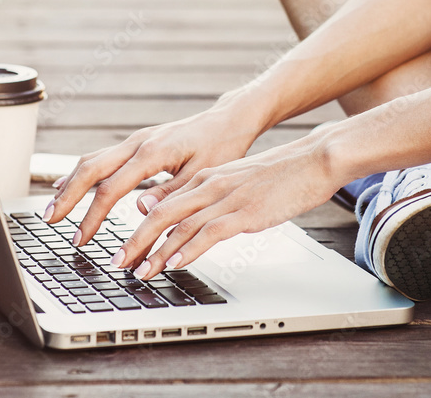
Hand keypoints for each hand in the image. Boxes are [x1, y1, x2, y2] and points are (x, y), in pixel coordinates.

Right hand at [44, 98, 266, 246]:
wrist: (227, 121)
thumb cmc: (221, 147)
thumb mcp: (202, 174)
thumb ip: (171, 193)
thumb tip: (140, 209)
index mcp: (152, 152)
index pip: (112, 188)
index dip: (93, 216)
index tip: (81, 238)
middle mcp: (137, 143)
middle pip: (90, 169)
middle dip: (68, 197)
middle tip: (50, 221)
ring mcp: (134, 141)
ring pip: (92, 160)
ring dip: (70, 185)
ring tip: (53, 209)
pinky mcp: (136, 144)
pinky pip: (102, 158)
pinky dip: (82, 173)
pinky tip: (68, 185)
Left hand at [111, 132, 344, 279]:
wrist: (312, 159)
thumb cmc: (279, 175)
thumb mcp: (237, 184)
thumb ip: (211, 199)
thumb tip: (191, 221)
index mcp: (205, 178)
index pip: (161, 203)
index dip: (137, 227)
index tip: (123, 247)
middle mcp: (209, 185)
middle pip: (160, 214)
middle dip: (135, 241)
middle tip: (117, 263)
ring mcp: (226, 197)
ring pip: (179, 224)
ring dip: (155, 251)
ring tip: (139, 271)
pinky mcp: (245, 211)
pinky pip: (209, 231)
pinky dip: (187, 249)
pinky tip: (175, 264)